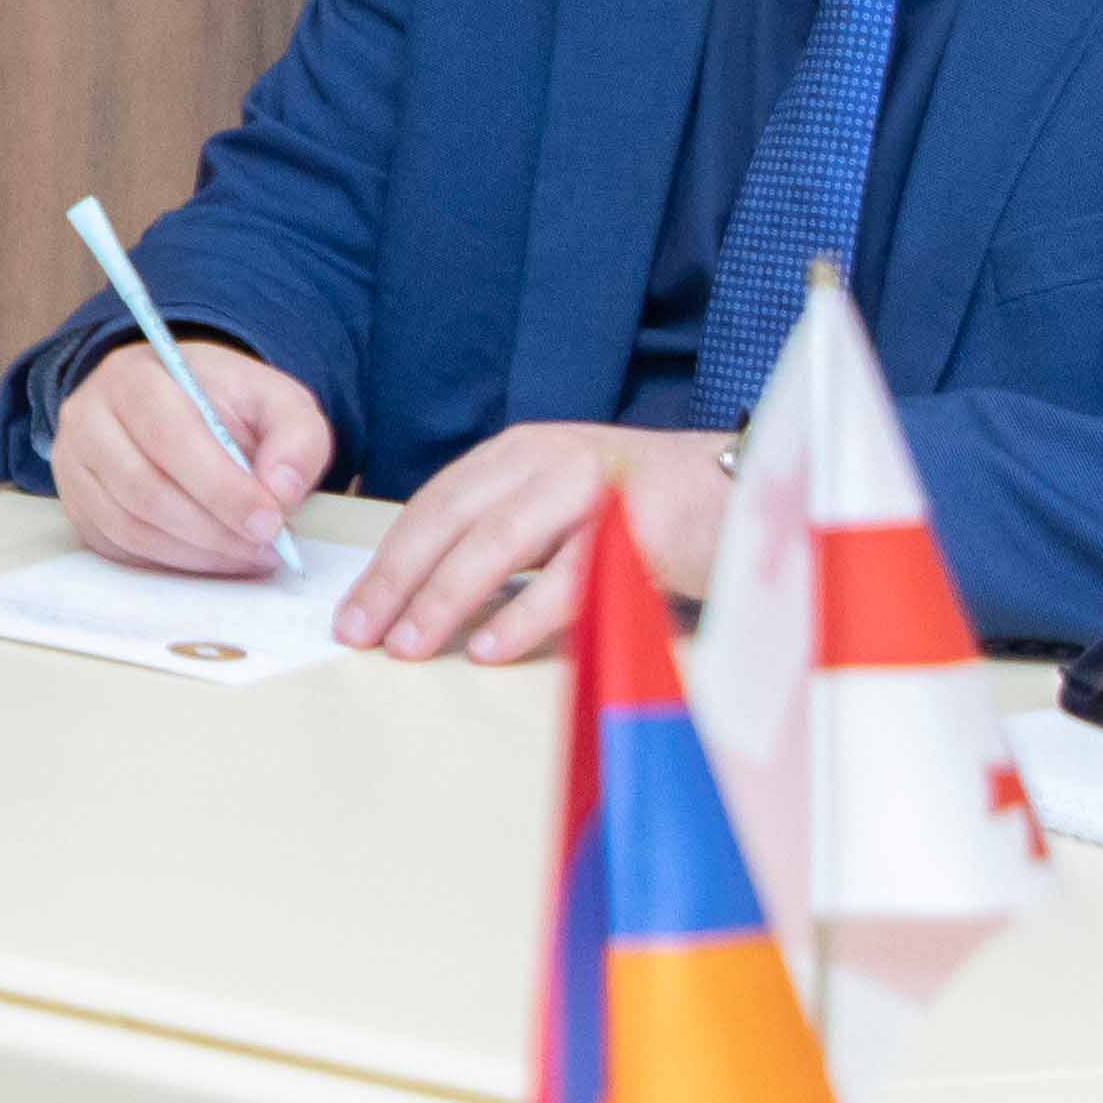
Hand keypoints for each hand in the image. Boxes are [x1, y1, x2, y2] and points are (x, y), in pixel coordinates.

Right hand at [58, 341, 328, 576]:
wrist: (172, 401)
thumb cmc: (223, 401)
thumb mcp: (275, 400)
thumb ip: (296, 437)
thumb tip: (281, 493)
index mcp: (134, 377)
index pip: (169, 436)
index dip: (221, 486)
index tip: (270, 522)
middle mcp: (87, 419)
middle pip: (143, 488)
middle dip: (213, 529)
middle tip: (265, 548)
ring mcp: (72, 468)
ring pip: (128, 527)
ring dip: (196, 554)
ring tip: (247, 556)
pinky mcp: (76, 509)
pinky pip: (120, 550)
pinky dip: (172, 563)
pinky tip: (213, 557)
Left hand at [339, 420, 733, 665]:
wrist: (750, 491)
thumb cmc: (646, 510)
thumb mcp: (559, 505)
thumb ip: (501, 533)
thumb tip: (421, 593)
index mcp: (519, 454)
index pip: (434, 506)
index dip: (388, 560)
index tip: (352, 611)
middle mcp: (548, 460)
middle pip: (451, 522)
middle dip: (397, 582)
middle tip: (358, 634)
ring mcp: (594, 488)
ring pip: (498, 546)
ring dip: (444, 600)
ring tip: (407, 647)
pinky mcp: (638, 528)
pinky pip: (567, 578)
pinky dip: (522, 616)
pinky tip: (488, 648)